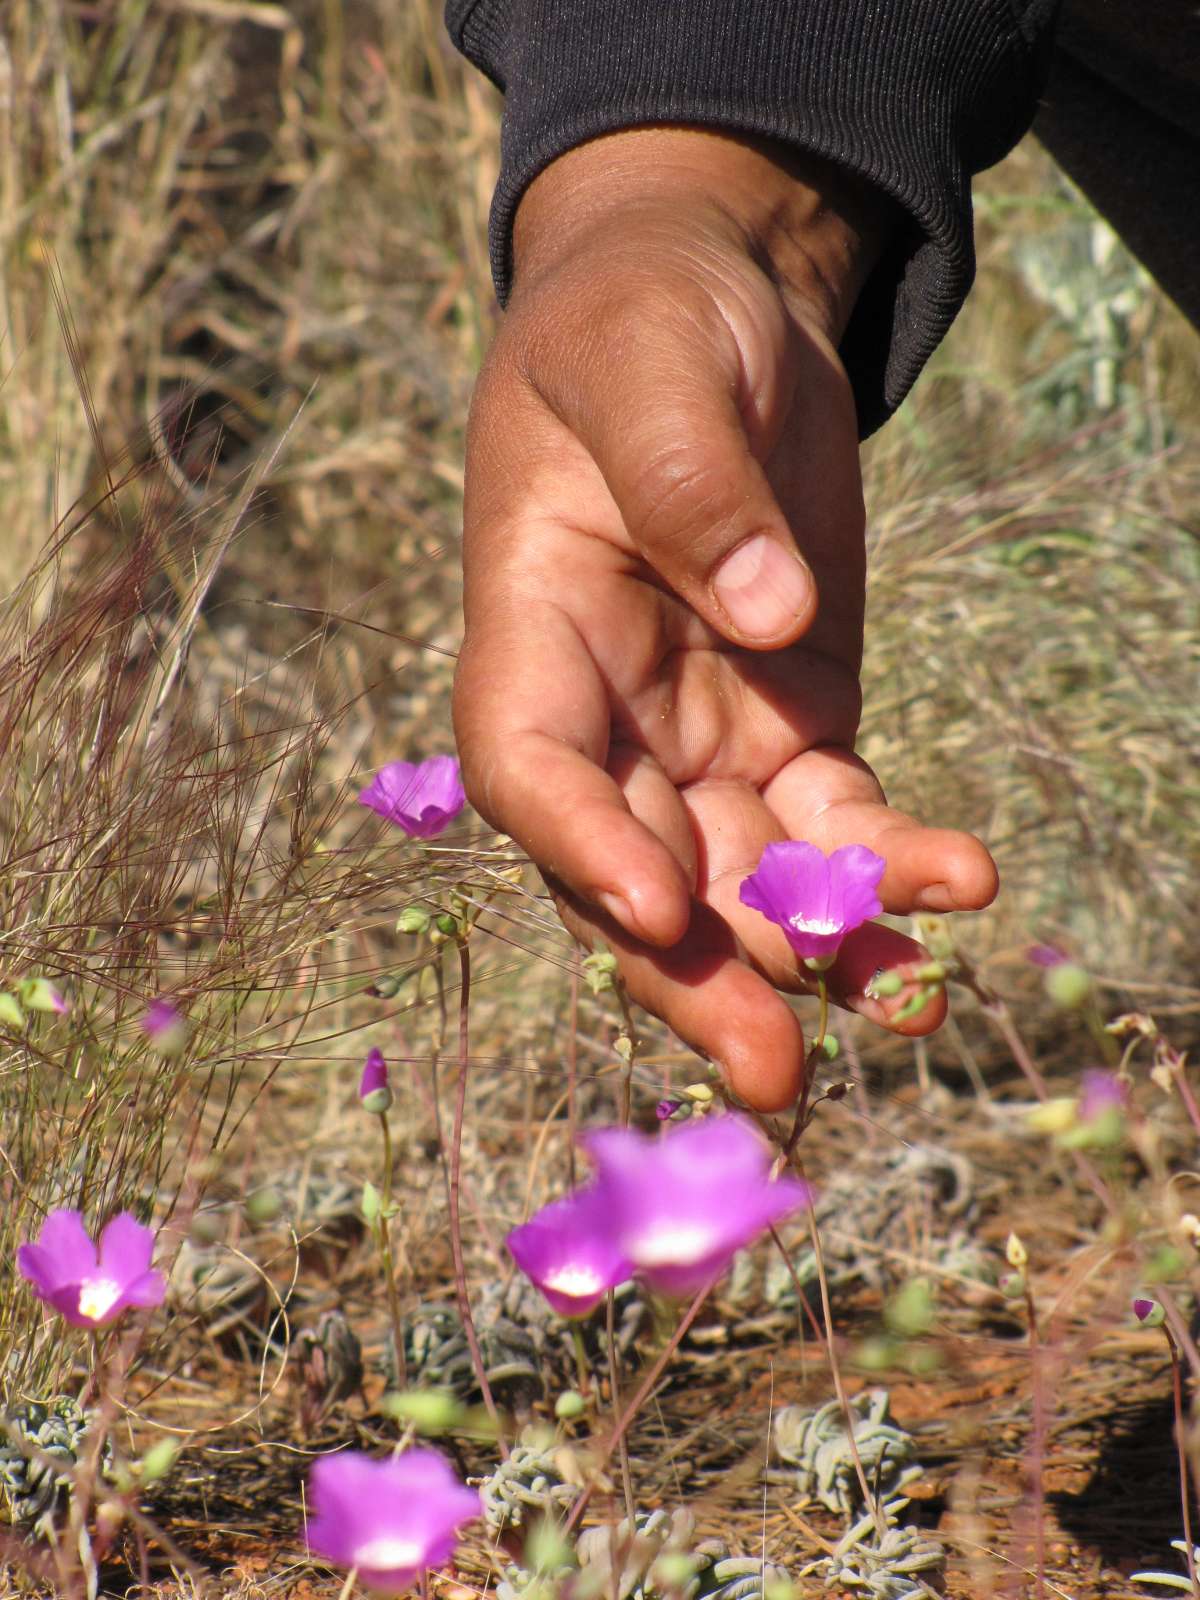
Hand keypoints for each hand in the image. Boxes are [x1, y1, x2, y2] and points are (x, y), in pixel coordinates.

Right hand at [453, 128, 997, 1110]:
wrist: (708, 305)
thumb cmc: (645, 318)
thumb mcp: (653, 362)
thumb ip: (689, 480)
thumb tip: (770, 620)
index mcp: (534, 623)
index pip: (528, 762)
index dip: (576, 844)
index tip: (654, 908)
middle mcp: (607, 705)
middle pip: (633, 865)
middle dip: (697, 970)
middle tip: (771, 1070)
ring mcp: (700, 728)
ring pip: (739, 873)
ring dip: (806, 952)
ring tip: (898, 1007)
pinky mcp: (790, 722)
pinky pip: (833, 820)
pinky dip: (887, 865)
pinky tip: (957, 884)